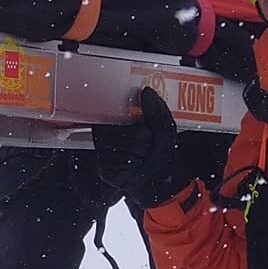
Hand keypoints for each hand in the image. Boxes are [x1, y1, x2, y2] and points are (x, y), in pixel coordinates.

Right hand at [92, 87, 187, 207]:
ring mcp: (103, 152)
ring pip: (123, 143)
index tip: (141, 121)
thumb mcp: (164, 127)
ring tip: (144, 155)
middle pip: (123, 129)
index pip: (115, 112)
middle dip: (143, 136)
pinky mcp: (104, 167)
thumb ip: (155, 109)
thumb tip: (145, 91)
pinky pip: (120, 158)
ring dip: (140, 149)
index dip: (129, 116)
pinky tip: (137, 165)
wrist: (161, 178)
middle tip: (148, 143)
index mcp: (117, 123)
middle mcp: (107, 136)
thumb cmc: (160, 151)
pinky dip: (134, 161)